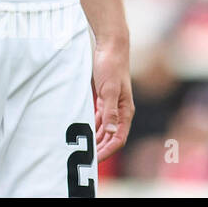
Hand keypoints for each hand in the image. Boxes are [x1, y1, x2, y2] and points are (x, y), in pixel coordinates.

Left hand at [92, 39, 133, 161]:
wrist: (110, 47)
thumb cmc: (111, 66)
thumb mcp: (109, 89)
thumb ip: (110, 111)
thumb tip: (112, 132)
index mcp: (125, 112)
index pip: (118, 139)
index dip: (107, 151)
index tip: (94, 159)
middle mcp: (120, 112)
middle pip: (111, 137)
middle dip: (100, 148)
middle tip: (84, 159)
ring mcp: (112, 106)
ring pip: (104, 129)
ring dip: (95, 139)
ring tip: (81, 148)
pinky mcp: (103, 99)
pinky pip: (98, 119)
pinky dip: (92, 127)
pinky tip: (82, 132)